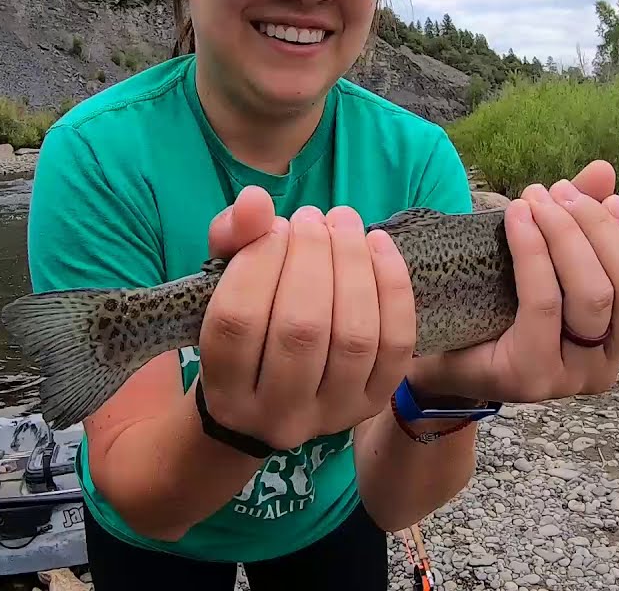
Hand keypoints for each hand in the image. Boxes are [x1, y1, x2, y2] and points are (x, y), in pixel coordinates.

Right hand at [194, 187, 416, 450]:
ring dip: (353, 265)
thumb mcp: (223, 286)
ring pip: (352, 336)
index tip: (274, 226)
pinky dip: (392, 287)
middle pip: (300, 329)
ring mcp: (331, 414)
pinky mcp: (374, 402)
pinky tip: (378, 244)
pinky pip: (395, 344)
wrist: (276, 398)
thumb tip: (255, 201)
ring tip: (343, 222)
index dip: (259, 261)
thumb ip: (233, 240)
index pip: (238, 320)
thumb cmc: (246, 329)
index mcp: (225, 391)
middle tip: (311, 218)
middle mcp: (277, 416)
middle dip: (311, 258)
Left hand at [411, 160, 618, 402]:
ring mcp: (572, 376)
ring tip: (537, 200)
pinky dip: (534, 251)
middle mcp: (607, 366)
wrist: (434, 352)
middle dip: (598, 228)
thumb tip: (604, 170)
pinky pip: (545, 303)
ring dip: (567, 235)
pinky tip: (517, 217)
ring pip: (594, 296)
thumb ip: (579, 219)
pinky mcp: (532, 374)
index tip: (609, 199)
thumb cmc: (495, 304)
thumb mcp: (544, 257)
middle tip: (559, 193)